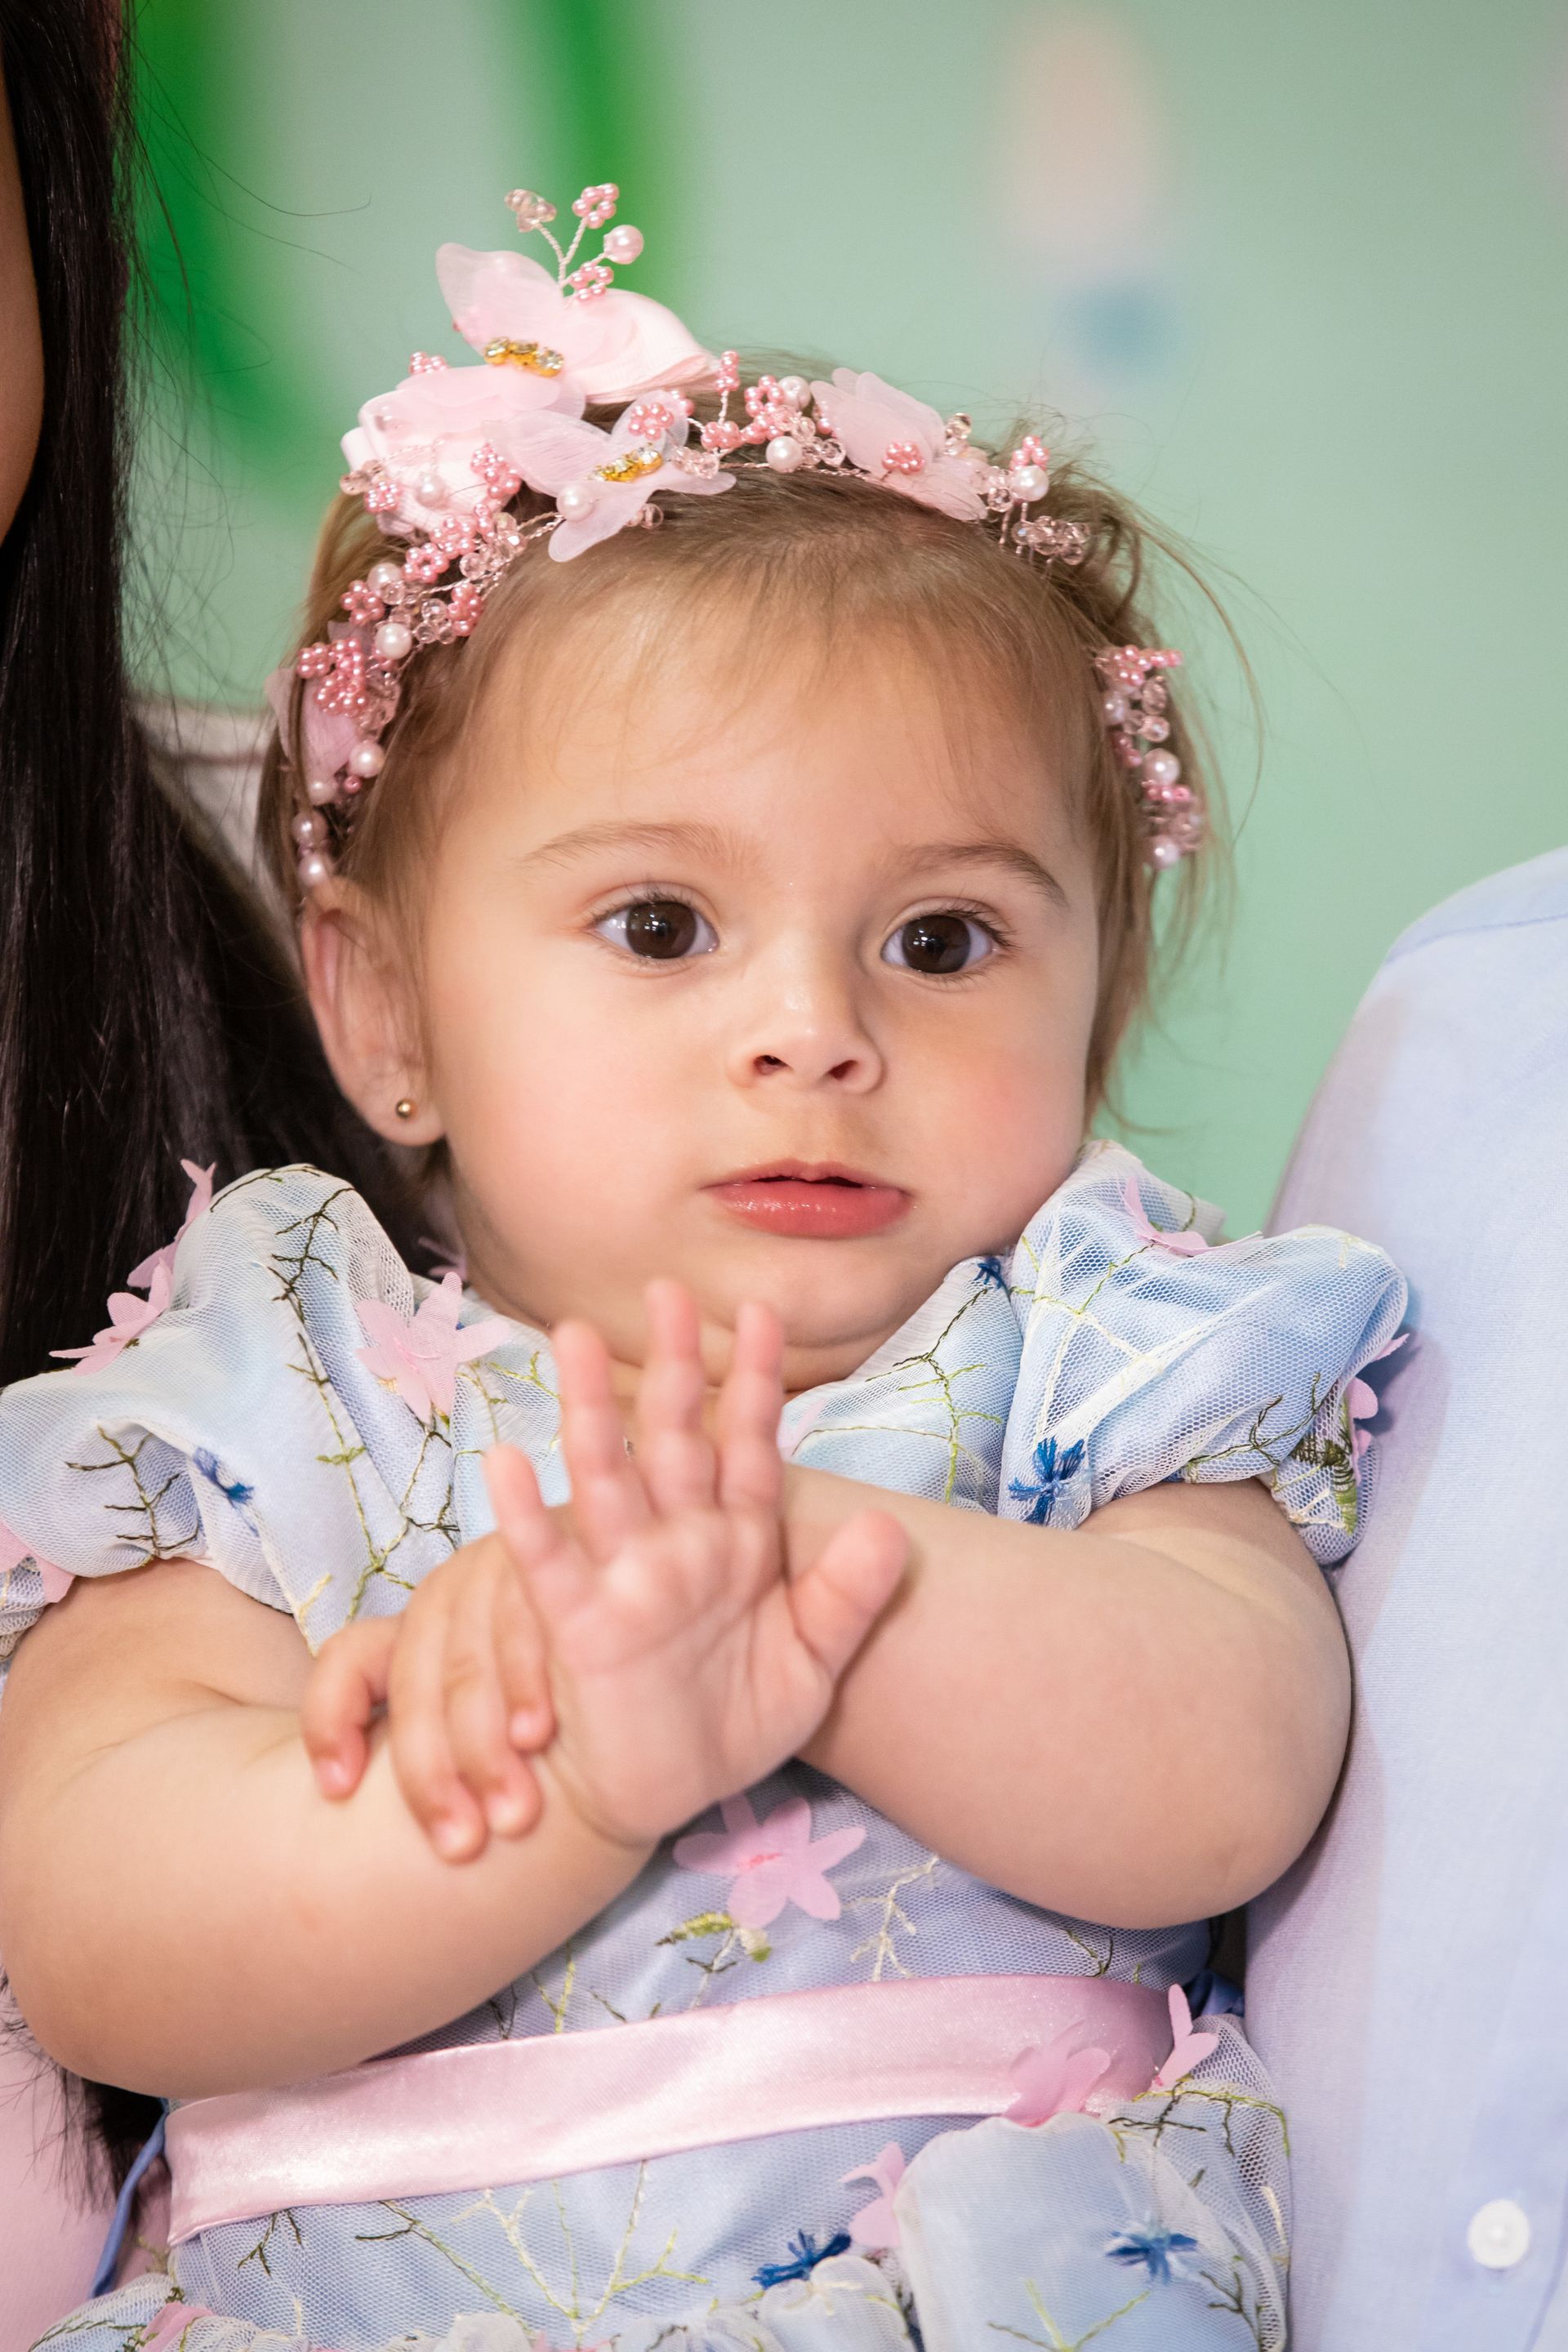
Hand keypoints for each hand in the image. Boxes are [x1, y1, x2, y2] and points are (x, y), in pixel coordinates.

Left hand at [300, 1531, 555, 1860]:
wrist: (655, 1587)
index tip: (336, 1791)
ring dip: (482, 1744)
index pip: (350, 1660)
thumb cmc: (573, 1675)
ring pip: (466, 1664)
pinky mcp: (557, 1551)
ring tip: (507, 1814)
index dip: (331, 1721)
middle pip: (416, 1681)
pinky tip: (537, 1733)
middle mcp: (453, 1589)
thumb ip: (441, 1732)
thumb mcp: (503, 1705)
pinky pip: (527, 1621)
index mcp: (422, 1621)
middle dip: (431, 1773)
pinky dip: (526, 1680)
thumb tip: (346, 1793)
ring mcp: (502, 1566)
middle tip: (459, 1846)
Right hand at [487, 1280, 907, 1851]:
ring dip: (592, 1410)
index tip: (763, 1313)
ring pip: (608, 1477)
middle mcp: (681, 1543)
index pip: (750, 1445)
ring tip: (575, 1339)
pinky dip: (528, 1517)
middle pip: (675, 1437)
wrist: (670, 1797)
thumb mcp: (812, 1666)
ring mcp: (628, 1577)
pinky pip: (551, 1564)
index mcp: (739, 1542)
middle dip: (673, 1365)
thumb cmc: (734, 1724)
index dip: (755, 1382)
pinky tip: (506, 1464)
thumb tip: (890, 1526)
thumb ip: (849, 1597)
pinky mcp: (584, 1626)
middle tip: (665, 1289)